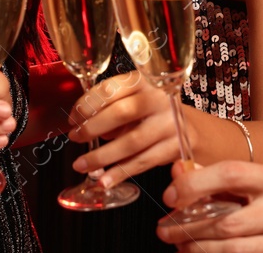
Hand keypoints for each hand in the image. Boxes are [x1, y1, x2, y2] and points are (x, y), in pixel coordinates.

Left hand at [68, 71, 179, 185]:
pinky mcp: (176, 147)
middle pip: (122, 112)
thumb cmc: (150, 113)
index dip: (87, 105)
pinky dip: (120, 173)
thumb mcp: (132, 101)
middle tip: (75, 138)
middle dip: (93, 128)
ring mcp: (171, 123)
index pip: (111, 89)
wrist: (189, 128)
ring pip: (131, 142)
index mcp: (143, 81)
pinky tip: (104, 181)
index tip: (73, 119)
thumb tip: (82, 126)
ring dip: (102, 156)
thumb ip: (109, 109)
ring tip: (81, 165)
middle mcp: (160, 99)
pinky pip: (143, 162)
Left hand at [158, 161, 262, 252]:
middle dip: (189, 228)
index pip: (232, 175)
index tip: (171, 196)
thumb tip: (177, 173)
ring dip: (199, 250)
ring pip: (234, 250)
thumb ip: (218, 177)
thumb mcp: (259, 178)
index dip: (196, 185)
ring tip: (180, 245)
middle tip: (165, 229)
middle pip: (228, 222)